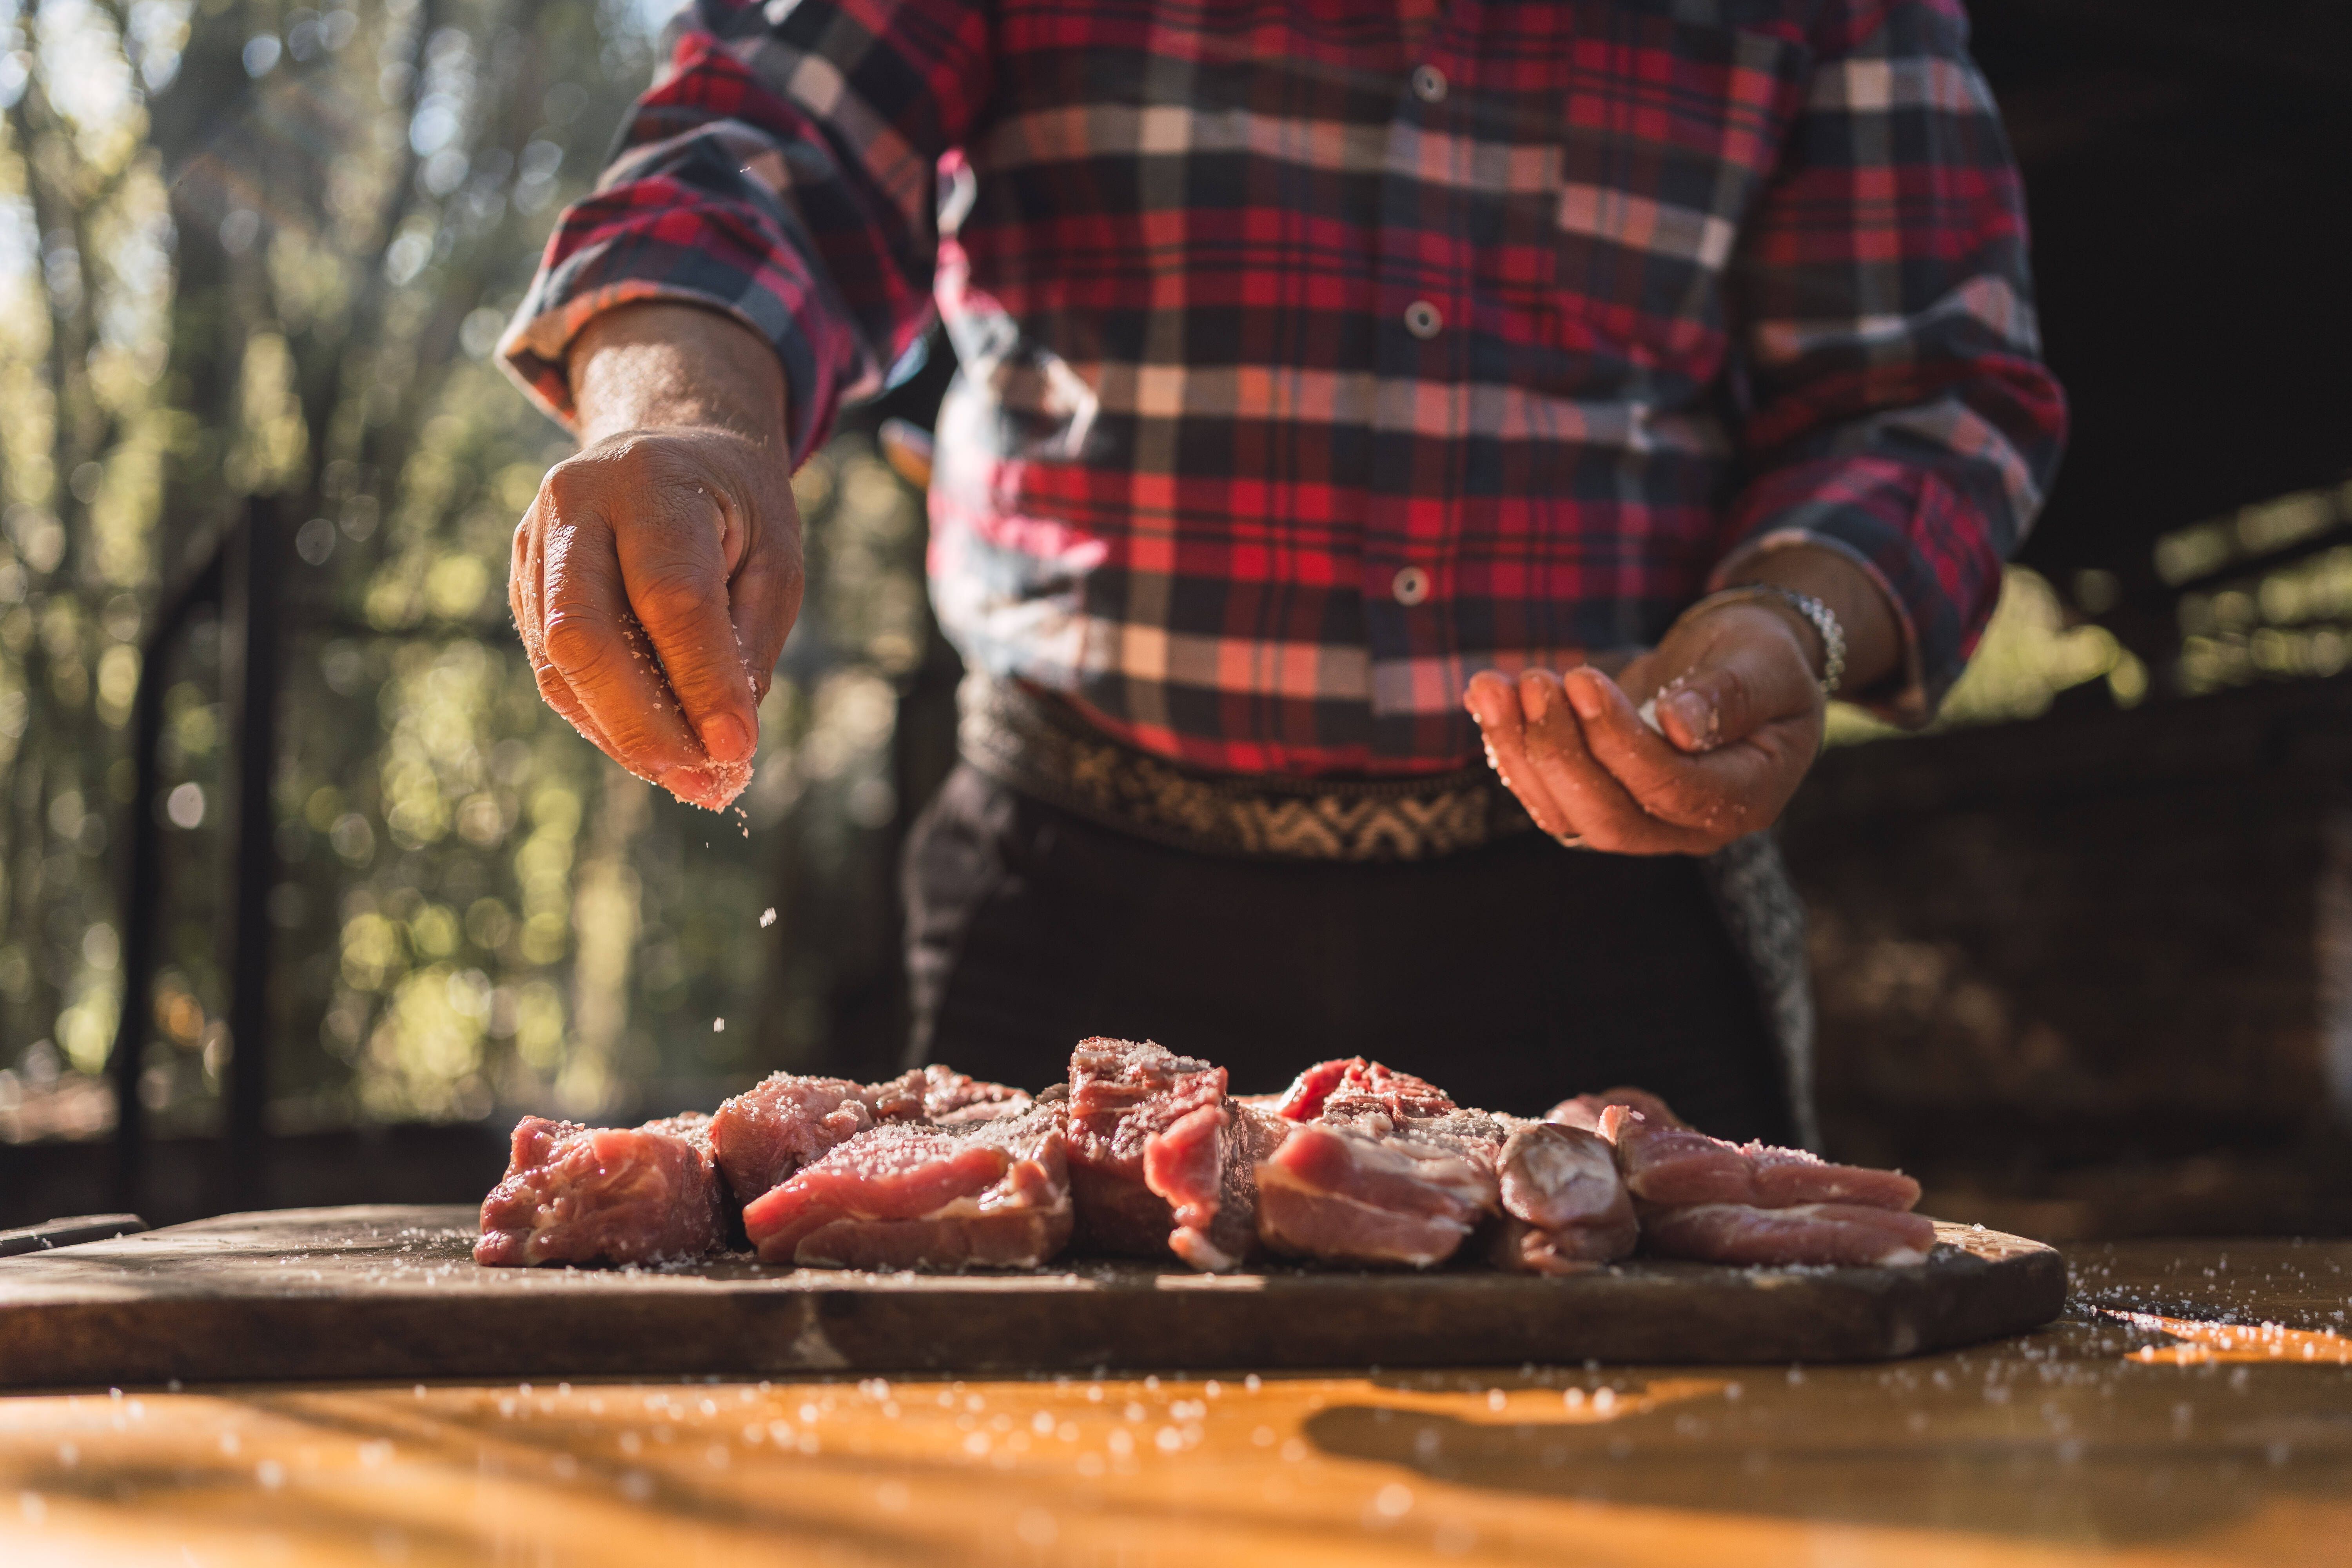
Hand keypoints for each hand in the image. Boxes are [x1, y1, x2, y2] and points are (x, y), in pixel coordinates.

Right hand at [509, 304, 801, 809]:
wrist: (666, 446)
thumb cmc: (734, 506)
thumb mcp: (774, 555)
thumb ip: (749, 641)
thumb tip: (727, 743)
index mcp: (648, 479)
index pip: (670, 596)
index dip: (703, 680)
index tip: (739, 749)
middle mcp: (573, 504)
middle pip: (587, 634)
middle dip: (644, 723)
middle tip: (704, 783)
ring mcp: (533, 545)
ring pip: (561, 664)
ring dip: (625, 736)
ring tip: (692, 781)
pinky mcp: (522, 585)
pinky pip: (554, 672)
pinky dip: (604, 721)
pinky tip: (655, 749)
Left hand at [1464, 601, 1825, 854]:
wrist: (1736, 665)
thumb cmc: (1761, 658)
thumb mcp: (1766, 662)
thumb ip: (1732, 694)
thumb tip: (1681, 726)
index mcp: (1747, 797)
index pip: (1672, 789)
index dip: (1619, 741)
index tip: (1582, 678)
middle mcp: (1690, 827)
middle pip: (1610, 819)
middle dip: (1561, 752)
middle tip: (1535, 682)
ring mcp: (1641, 823)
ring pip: (1566, 815)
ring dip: (1521, 752)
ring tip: (1493, 686)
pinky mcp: (1599, 802)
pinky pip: (1546, 797)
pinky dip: (1510, 752)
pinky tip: (1488, 700)